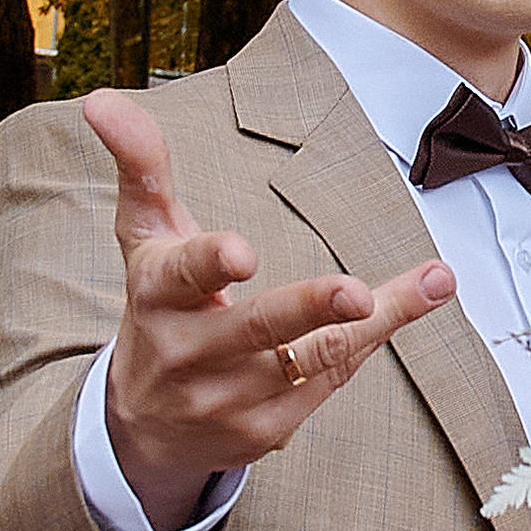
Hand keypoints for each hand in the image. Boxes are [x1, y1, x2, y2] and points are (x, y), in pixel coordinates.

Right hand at [85, 91, 457, 530]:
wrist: (145, 426)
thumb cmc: (160, 306)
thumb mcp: (146, 237)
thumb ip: (141, 165)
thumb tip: (100, 99)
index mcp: (157, 294)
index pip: (183, 274)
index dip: (211, 262)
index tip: (242, 254)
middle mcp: (188, 351)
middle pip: (255, 326)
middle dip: (307, 307)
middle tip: (356, 293)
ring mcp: (228, 398)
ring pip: (312, 356)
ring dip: (372, 321)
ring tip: (430, 283)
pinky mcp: (264, 430)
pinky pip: (330, 379)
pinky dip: (371, 340)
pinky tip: (405, 304)